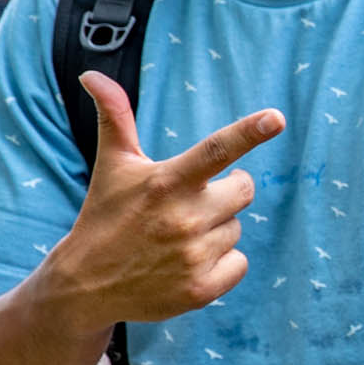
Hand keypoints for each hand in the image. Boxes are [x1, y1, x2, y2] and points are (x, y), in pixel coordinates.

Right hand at [44, 73, 285, 326]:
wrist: (85, 286)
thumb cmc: (106, 215)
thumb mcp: (112, 165)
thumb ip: (115, 117)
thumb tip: (91, 74)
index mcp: (166, 182)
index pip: (215, 150)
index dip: (249, 132)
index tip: (277, 118)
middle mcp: (183, 218)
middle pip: (243, 190)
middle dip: (226, 191)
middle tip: (195, 200)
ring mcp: (193, 257)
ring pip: (237, 228)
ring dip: (216, 229)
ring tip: (178, 237)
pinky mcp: (200, 290)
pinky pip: (239, 263)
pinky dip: (222, 262)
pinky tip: (187, 262)